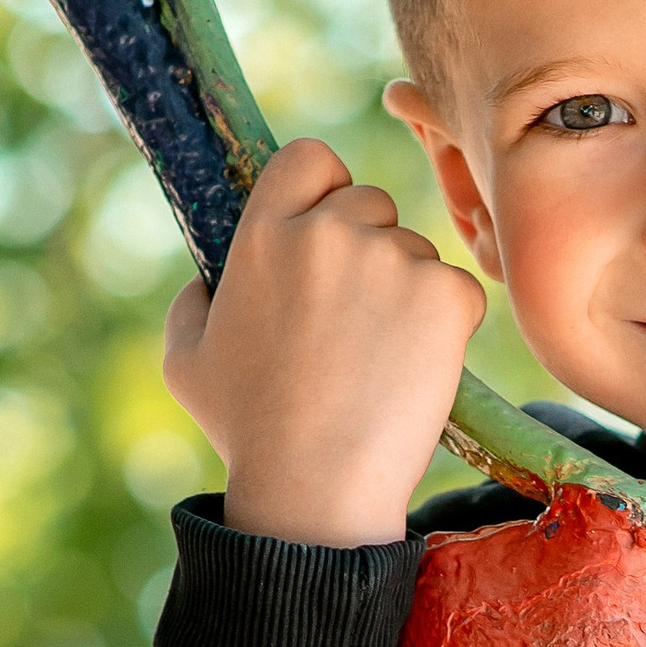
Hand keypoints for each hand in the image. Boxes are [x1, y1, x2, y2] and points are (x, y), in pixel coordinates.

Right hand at [161, 137, 485, 546]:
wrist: (315, 488)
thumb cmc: (249, 433)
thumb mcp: (187, 362)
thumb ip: (192, 303)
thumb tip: (207, 280)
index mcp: (264, 234)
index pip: (311, 158)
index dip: (324, 189)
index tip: (328, 231)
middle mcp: (327, 232)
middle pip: (372, 202)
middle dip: (370, 249)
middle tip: (357, 323)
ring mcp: (389, 259)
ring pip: (416, 250)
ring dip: (408, 292)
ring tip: (378, 362)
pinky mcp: (443, 294)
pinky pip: (458, 291)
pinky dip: (448, 327)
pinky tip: (414, 372)